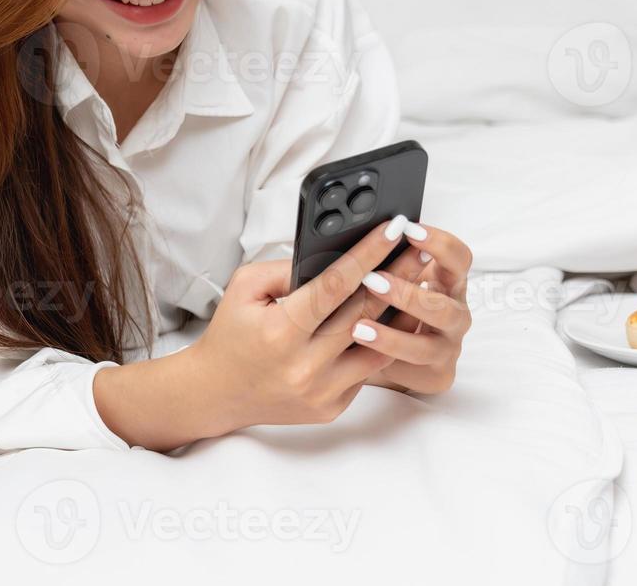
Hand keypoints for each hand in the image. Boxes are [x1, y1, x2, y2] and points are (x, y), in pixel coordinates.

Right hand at [186, 220, 401, 430]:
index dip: (369, 254)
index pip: (335, 285)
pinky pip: (366, 371)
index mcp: (281, 332)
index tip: (394, 230)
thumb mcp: (245, 288)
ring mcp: (321, 391)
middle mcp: (304, 366)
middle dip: (398, 276)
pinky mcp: (332, 407)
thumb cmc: (231, 335)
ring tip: (419, 285)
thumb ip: (287, 269)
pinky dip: (380, 344)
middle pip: (365, 313)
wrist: (216, 394)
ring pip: (377, 346)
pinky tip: (394, 321)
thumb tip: (334, 257)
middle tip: (420, 250)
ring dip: (401, 314)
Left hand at [353, 220, 471, 394]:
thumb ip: (386, 262)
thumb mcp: (397, 281)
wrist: (399, 355)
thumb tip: (347, 239)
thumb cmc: (394, 308)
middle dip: (408, 294)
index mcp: (449, 283)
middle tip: (372, 281)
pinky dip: (387, 360)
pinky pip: (414, 369)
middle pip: (446, 306)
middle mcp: (456, 314)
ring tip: (358, 327)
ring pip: (427, 345)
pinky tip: (362, 354)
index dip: (439, 244)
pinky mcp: (436, 374)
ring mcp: (448, 347)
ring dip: (392, 335)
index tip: (408, 230)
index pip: (458, 258)